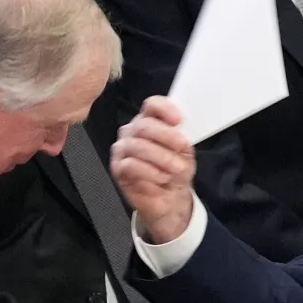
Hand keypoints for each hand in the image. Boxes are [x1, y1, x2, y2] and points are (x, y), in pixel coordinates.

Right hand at [112, 97, 196, 244]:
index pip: (152, 105)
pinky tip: (162, 177)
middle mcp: (133, 131)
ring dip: (162, 158)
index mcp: (150, 121)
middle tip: (181, 146)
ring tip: (176, 168)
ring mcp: (123, 149)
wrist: (170, 197)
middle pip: (144, 125)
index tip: (179, 120)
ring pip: (138, 146)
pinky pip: (131, 165)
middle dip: (166, 135)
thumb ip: (183, 136)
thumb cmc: (175, 170)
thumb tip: (183, 130)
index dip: (164, 109)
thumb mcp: (185, 152)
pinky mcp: (118, 168)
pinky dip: (151, 171)